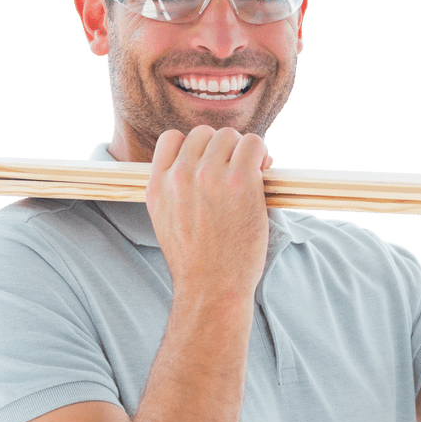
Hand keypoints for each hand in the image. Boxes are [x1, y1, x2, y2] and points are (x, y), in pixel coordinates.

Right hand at [145, 125, 273, 300]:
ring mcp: (209, 176)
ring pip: (230, 136)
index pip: (171, 139)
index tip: (209, 166)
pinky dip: (261, 154)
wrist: (212, 288)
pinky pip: (253, 144)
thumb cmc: (198, 263)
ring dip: (244, 152)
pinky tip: (263, 174)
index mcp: (157, 186)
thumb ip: (176, 191)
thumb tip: (205, 166)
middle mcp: (180, 176)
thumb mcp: (168, 222)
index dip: (195, 148)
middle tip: (236, 173)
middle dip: (223, 150)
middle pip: (204, 134)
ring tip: (251, 177)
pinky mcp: (240, 180)